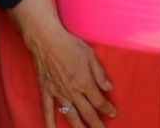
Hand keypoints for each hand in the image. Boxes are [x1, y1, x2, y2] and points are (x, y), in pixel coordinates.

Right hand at [14, 0, 115, 127]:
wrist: (46, 40)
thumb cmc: (70, 44)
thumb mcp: (90, 55)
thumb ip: (100, 73)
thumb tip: (109, 88)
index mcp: (85, 82)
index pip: (99, 101)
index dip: (107, 109)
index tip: (113, 114)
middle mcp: (72, 91)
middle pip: (87, 112)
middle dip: (96, 123)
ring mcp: (58, 93)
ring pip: (70, 115)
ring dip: (79, 127)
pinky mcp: (46, 91)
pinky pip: (47, 110)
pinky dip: (49, 122)